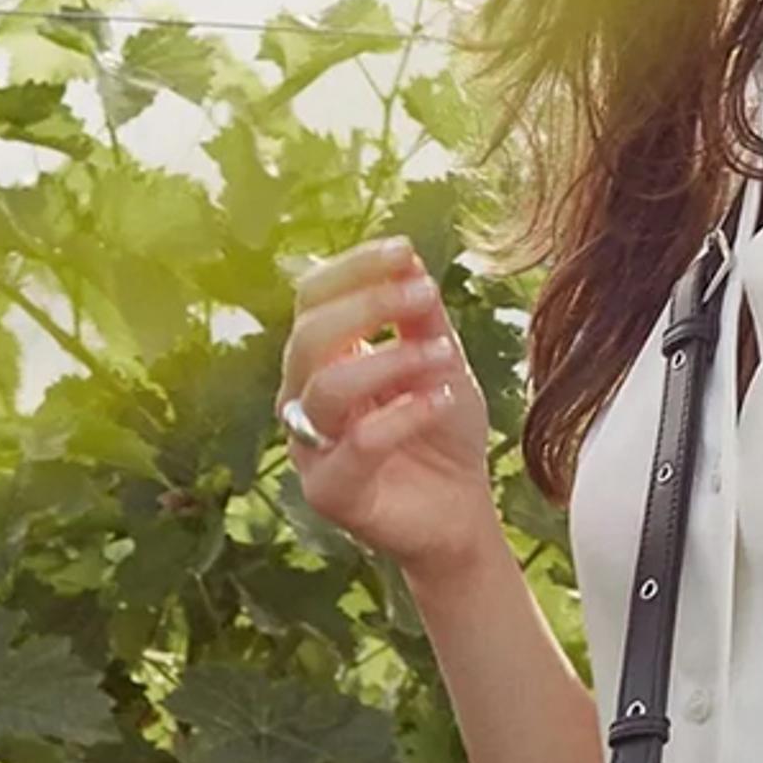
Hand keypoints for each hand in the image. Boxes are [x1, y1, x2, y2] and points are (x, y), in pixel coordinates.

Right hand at [276, 237, 500, 577]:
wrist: (461, 513)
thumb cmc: (441, 432)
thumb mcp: (439, 362)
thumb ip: (421, 318)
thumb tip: (407, 258)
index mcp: (320, 358)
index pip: (313, 297)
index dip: (354, 269)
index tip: (404, 249)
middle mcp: (302, 398)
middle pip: (309, 335)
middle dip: (370, 306)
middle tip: (426, 294)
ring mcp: (309, 447)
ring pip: (326, 388)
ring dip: (389, 359)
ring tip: (444, 354)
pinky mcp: (330, 492)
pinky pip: (356, 444)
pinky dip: (402, 416)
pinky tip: (441, 400)